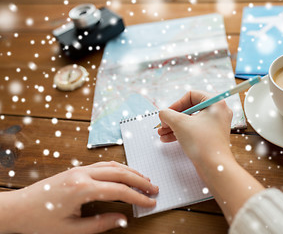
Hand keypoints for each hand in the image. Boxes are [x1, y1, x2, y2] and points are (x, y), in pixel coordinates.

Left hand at [0, 161, 158, 233]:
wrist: (18, 208)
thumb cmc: (40, 220)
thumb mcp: (71, 229)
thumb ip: (100, 224)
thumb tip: (122, 218)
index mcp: (82, 188)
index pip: (119, 190)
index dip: (138, 196)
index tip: (150, 202)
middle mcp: (82, 174)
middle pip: (120, 172)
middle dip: (140, 180)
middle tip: (154, 189)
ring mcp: (80, 169)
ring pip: (113, 165)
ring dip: (131, 171)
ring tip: (145, 180)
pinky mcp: (77, 169)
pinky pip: (104, 165)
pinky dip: (119, 168)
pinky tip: (125, 173)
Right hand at [158, 91, 263, 222]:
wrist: (215, 167)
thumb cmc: (202, 143)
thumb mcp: (180, 123)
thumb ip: (168, 114)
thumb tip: (163, 113)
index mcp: (215, 103)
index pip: (192, 95)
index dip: (176, 104)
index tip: (166, 114)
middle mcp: (218, 112)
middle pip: (190, 109)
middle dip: (173, 118)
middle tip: (162, 125)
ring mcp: (216, 125)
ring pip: (191, 121)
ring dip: (174, 126)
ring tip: (162, 134)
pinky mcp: (212, 137)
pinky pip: (194, 130)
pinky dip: (182, 133)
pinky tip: (168, 138)